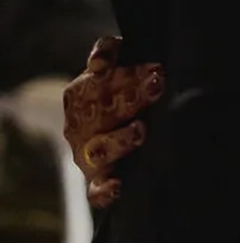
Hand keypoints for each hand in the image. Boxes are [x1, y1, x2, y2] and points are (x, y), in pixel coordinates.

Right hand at [63, 36, 163, 208]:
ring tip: (140, 131)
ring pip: (100, 149)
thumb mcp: (114, 65)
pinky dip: (104, 189)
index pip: (99, 81)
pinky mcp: (96, 180)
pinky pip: (96, 190)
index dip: (126, 75)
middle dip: (132, 99)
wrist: (112, 126)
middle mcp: (80, 125)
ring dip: (119, 140)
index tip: (157, 71)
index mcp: (81, 93)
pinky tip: (117, 185)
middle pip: (104, 111)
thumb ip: (108, 52)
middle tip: (157, 87)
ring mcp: (87, 154)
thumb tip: (105, 54)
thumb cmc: (116, 91)